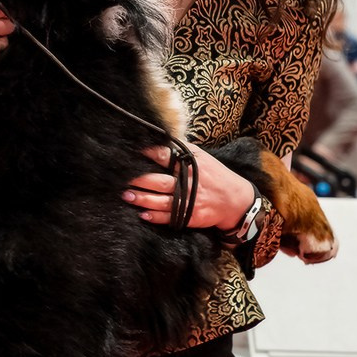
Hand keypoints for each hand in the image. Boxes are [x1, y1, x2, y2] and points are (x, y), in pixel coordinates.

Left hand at [121, 144, 255, 229]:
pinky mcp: (189, 217)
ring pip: (160, 201)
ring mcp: (188, 201)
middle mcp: (188, 183)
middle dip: (138, 179)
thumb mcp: (203, 157)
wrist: (235, 200)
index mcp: (190, 165)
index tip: (132, 151)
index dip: (147, 153)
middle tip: (121, 177)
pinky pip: (168, 218)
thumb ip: (183, 149)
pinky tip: (141, 214)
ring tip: (126, 195)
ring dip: (141, 198)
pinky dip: (154, 217)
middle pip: (158, 181)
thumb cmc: (216, 175)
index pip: (164, 156)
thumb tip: (162, 138)